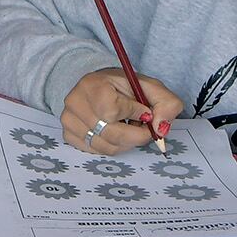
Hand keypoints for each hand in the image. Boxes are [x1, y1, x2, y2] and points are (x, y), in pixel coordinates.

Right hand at [59, 70, 182, 153]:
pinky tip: (115, 132)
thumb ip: (167, 104)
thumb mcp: (151, 88)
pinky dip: (112, 146)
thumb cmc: (125, 87)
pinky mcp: (68, 135)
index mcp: (93, 84)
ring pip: (106, 146)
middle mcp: (75, 102)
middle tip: (145, 129)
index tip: (144, 110)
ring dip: (125, 143)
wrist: (100, 86)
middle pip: (111, 133)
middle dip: (136, 135)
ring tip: (128, 127)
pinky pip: (97, 151)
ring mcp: (68, 120)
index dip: (136, 114)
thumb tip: (160, 129)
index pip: (114, 110)